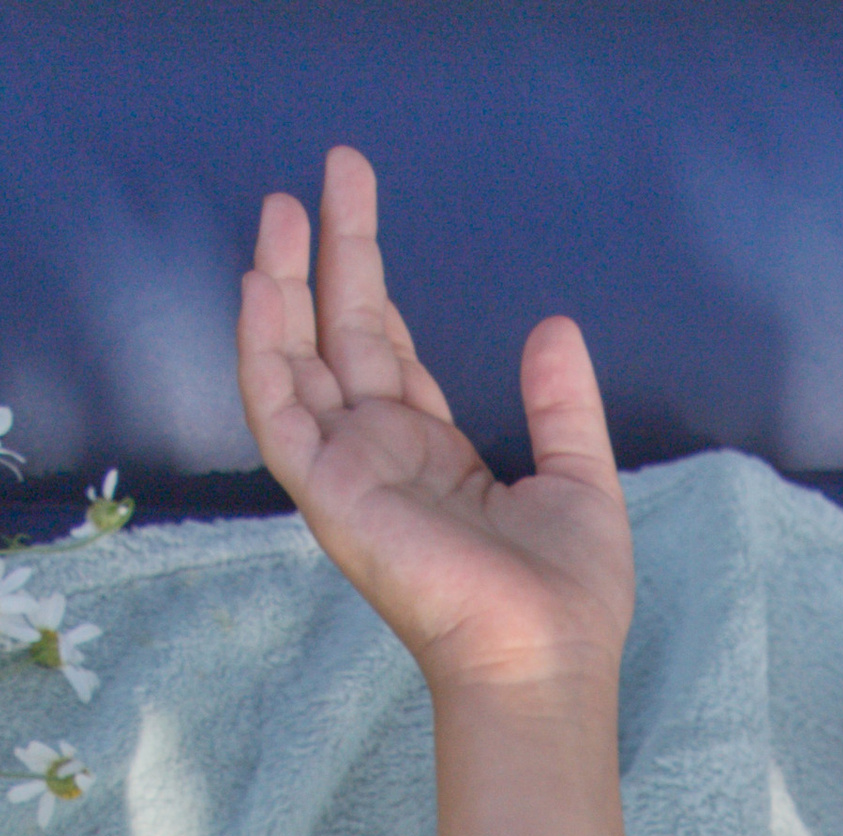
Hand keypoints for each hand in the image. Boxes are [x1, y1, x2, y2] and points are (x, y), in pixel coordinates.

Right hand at [240, 148, 632, 835]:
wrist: (545, 658)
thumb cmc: (567, 599)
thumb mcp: (580, 478)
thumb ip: (561, 405)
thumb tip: (554, 327)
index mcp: (433, 454)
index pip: (385, 350)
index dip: (368, 277)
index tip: (355, 203)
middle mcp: (382, 458)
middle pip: (339, 335)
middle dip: (329, 253)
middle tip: (327, 170)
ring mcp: (350, 476)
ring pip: (295, 363)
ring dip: (281, 286)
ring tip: (279, 209)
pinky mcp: (331, 496)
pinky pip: (279, 414)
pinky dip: (262, 352)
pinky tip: (262, 286)